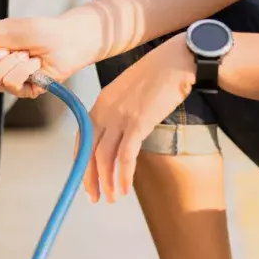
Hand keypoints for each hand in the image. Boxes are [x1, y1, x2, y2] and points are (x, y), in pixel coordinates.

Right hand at [0, 14, 99, 97]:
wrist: (66, 38)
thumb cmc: (38, 30)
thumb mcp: (3, 27)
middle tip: (7, 50)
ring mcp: (10, 83)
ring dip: (11, 63)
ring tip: (26, 54)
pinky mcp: (25, 91)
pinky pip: (13, 85)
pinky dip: (24, 70)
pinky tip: (35, 64)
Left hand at [84, 33, 194, 202]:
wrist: (176, 61)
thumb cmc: (159, 75)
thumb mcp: (130, 91)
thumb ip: (119, 110)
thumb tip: (119, 133)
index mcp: (100, 102)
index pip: (81, 137)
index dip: (82, 162)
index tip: (87, 179)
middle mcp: (105, 110)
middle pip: (88, 151)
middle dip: (90, 178)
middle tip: (96, 197)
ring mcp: (120, 116)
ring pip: (104, 157)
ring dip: (107, 181)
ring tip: (112, 197)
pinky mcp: (138, 122)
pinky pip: (125, 156)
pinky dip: (123, 175)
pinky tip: (125, 187)